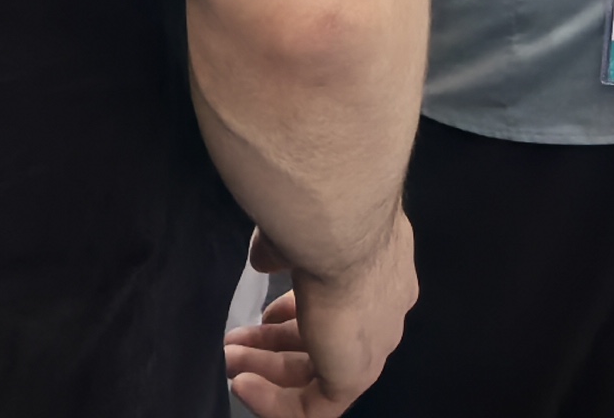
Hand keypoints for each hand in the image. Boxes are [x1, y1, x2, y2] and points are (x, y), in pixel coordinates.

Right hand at [227, 215, 417, 417]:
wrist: (342, 220)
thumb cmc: (320, 215)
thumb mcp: (297, 230)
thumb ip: (282, 249)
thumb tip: (265, 256)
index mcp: (380, 271)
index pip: (339, 303)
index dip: (296, 312)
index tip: (264, 316)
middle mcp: (384, 310)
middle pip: (322, 340)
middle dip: (272, 344)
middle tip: (235, 344)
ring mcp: (374, 344)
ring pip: (315, 370)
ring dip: (267, 369)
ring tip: (229, 361)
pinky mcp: (356, 375)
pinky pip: (315, 405)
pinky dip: (275, 401)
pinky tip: (242, 385)